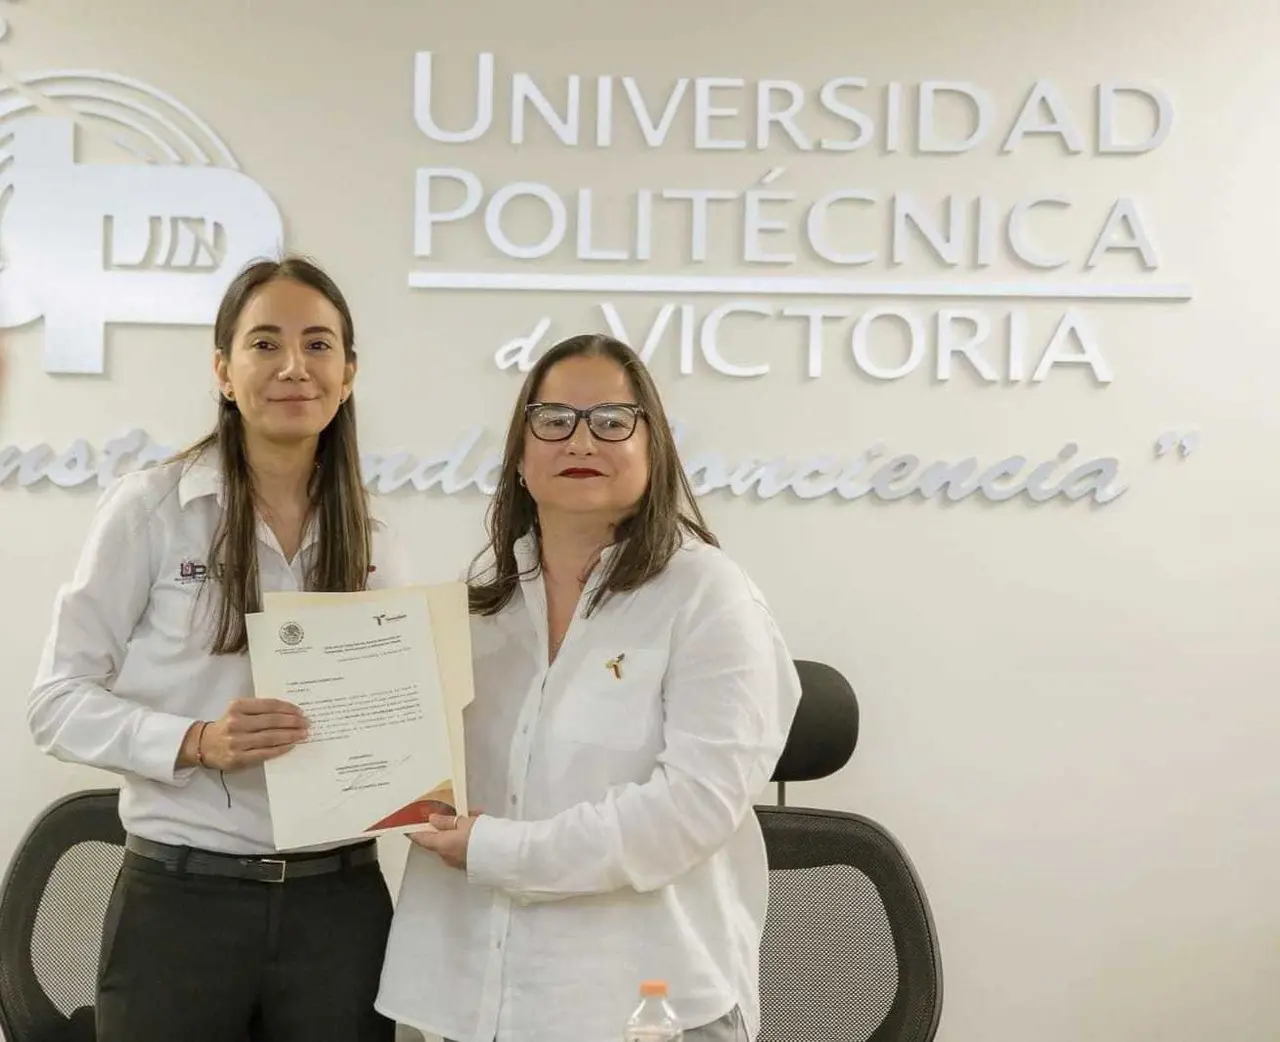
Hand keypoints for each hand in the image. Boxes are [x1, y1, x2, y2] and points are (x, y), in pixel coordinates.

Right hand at [180, 699, 307, 771]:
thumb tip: (290, 712)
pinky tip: (291, 745)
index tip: (300, 711)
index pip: (269, 705)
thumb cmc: (228, 726)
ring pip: (270, 737)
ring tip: (303, 734)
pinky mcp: (238, 758)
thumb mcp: (239, 711)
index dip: (288, 708)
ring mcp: (237, 741)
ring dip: (290, 735)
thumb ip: (259, 710)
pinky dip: (280, 749)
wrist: (204, 745)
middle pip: (272, 721)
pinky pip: (264, 753)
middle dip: (293, 722)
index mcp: (237, 707)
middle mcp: (236, 723)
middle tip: (307, 723)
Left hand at [409, 813, 478, 869]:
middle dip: (443, 825)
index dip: (412, 830)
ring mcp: (457, 861)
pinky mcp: (468, 862)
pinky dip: (466, 836)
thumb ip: (446, 821)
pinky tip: (479, 825)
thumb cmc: (479, 837)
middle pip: (437, 838)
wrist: (500, 856)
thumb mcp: (463, 822)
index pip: (419, 837)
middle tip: (451, 811)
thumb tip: (432, 819)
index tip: (407, 824)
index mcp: (440, 845)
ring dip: (457, 828)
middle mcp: (445, 855)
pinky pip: (462, 846)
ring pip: (452, 841)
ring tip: (473, 815)